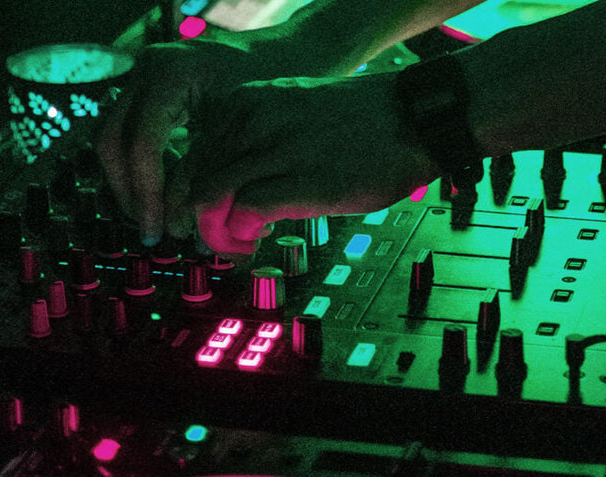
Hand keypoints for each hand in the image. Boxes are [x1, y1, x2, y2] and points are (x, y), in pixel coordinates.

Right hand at [97, 39, 261, 244]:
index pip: (140, 143)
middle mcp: (146, 69)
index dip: (145, 192)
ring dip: (131, 181)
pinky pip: (130, 132)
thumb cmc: (274, 87)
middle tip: (151, 229)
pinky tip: (169, 190)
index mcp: (170, 73)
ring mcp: (143, 76)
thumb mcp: (247, 127)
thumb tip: (191, 221)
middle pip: (111, 140)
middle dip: (128, 190)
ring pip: (115, 139)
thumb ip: (214, 168)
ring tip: (157, 216)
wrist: (282, 53)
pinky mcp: (148, 89)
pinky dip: (145, 165)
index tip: (158, 229)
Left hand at [176, 74, 438, 254]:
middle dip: (198, 219)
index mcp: (246, 103)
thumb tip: (231, 180)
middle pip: (194, 179)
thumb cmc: (364, 121)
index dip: (190, 192)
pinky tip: (257, 238)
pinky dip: (241, 234)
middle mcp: (253, 121)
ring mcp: (277, 151)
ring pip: (210, 197)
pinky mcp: (305, 182)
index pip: (191, 153)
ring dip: (216, 232)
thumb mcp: (293, 111)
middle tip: (218, 239)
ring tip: (238, 244)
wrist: (414, 117)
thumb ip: (257, 138)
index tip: (206, 215)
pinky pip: (246, 212)